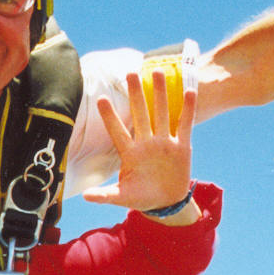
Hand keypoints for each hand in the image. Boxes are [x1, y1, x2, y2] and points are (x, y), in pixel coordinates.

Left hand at [82, 70, 195, 211]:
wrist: (165, 202)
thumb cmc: (140, 197)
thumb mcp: (121, 197)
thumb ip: (105, 195)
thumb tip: (85, 196)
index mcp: (130, 153)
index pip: (117, 131)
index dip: (110, 116)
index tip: (101, 99)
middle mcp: (146, 143)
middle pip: (140, 114)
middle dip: (135, 95)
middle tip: (130, 72)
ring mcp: (164, 143)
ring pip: (161, 113)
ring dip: (160, 94)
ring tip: (157, 71)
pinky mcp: (182, 147)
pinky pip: (185, 125)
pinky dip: (187, 109)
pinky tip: (189, 91)